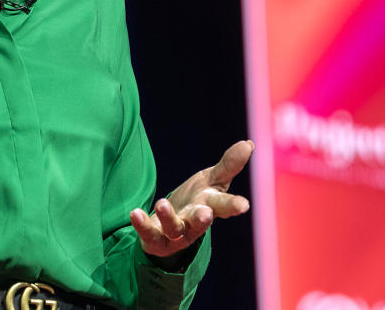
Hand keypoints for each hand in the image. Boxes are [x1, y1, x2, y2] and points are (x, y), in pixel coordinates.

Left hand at [129, 140, 253, 259]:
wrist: (168, 229)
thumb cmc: (196, 200)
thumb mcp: (211, 181)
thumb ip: (228, 165)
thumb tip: (249, 144)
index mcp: (210, 206)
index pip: (224, 205)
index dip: (234, 206)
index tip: (243, 205)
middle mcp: (195, 223)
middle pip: (201, 222)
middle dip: (203, 219)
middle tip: (205, 213)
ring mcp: (176, 234)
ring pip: (174, 228)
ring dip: (169, 217)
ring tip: (162, 203)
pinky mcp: (156, 240)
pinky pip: (149, 233)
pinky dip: (142, 224)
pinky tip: (135, 212)